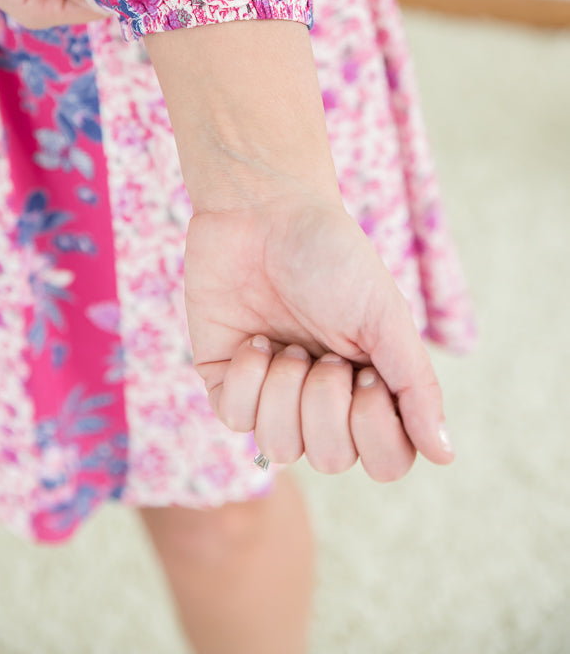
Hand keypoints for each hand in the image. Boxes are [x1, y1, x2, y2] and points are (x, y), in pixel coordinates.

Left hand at [186, 194, 453, 481]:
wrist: (263, 211)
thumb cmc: (332, 257)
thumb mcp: (386, 317)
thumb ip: (416, 387)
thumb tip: (445, 456)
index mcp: (371, 387)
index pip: (386, 461)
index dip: (376, 432)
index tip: (367, 376)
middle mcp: (323, 400)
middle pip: (331, 458)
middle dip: (325, 401)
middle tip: (323, 350)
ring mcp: (273, 393)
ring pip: (279, 447)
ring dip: (285, 390)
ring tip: (288, 344)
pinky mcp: (226, 380)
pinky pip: (235, 419)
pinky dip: (249, 377)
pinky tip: (254, 339)